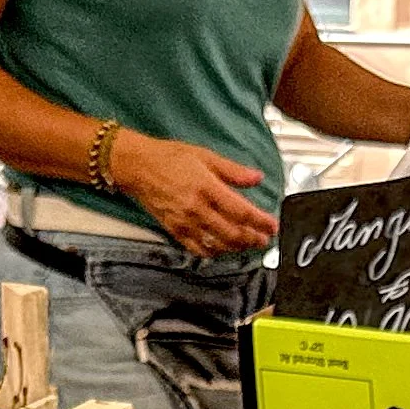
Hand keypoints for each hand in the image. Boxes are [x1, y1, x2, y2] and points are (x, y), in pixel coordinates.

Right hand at [106, 132, 277, 255]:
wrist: (137, 166)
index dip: (261, 222)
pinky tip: (224, 249)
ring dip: (238, 248)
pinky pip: (199, 249)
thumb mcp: (205, 155)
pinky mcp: (175, 231)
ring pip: (219, 244)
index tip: (272, 225)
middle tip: (264, 239)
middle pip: (233, 233)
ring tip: (249, 244)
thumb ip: (233, 171)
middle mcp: (197, 208)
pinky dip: (215, 252)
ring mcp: (185, 222)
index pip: (241, 211)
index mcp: (207, 187)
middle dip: (253, 239)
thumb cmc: (168, 157)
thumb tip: (257, 177)